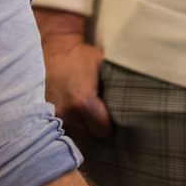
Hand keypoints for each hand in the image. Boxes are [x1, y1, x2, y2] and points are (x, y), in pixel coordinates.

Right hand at [34, 8, 110, 138]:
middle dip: (96, 127)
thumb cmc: (82, 56)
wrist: (54, 48)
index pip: (103, 131)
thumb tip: (140, 100)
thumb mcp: (105, 64)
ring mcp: (53, 116)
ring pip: (76, 135)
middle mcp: (66, 113)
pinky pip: (63, 129)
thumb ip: (120, 83)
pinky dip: (71, 124)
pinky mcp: (45, 115)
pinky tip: (74, 112)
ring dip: (83, 127)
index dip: (109, 123)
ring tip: (86, 111)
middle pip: (89, 137)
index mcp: (83, 102)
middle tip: (100, 112)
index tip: (111, 113)